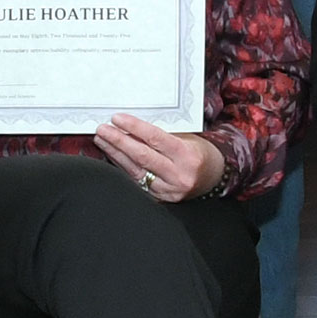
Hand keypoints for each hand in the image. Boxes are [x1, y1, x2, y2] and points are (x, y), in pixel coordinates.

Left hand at [93, 112, 221, 201]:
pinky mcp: (161, 198)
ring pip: (135, 170)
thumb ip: (163, 135)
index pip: (155, 139)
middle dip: (118, 141)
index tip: (117, 119)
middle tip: (102, 129)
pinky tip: (113, 156)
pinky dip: (123, 167)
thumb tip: (132, 125)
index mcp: (187, 156)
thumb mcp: (188, 139)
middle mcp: (178, 175)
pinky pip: (137, 181)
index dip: (134, 128)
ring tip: (102, 140)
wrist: (214, 178)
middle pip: (142, 156)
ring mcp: (169, 190)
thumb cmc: (200, 153)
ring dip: (115, 154)